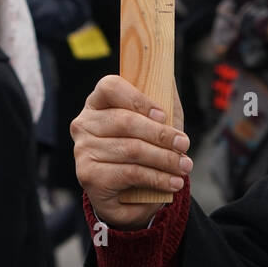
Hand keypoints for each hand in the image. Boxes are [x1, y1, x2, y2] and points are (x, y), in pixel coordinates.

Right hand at [71, 76, 190, 229]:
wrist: (129, 193)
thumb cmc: (143, 148)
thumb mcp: (154, 120)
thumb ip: (159, 95)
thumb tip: (167, 73)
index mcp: (97, 102)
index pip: (110, 86)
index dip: (138, 99)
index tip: (163, 115)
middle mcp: (84, 124)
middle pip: (125, 121)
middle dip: (161, 134)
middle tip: (184, 144)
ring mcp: (83, 151)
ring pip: (131, 150)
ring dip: (165, 159)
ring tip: (184, 166)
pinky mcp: (89, 176)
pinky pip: (129, 173)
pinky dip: (156, 178)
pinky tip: (172, 182)